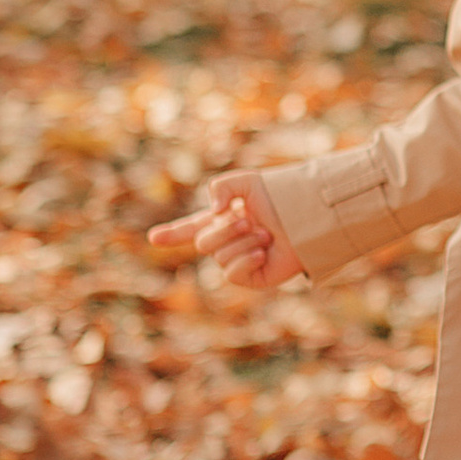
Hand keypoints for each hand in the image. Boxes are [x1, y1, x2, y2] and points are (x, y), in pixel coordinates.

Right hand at [147, 172, 302, 291]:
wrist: (307, 218)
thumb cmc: (281, 199)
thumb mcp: (247, 182)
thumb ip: (221, 187)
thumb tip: (212, 213)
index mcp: (224, 220)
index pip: (192, 227)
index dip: (173, 233)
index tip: (153, 238)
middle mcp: (228, 242)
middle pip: (202, 242)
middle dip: (224, 230)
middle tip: (249, 221)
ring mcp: (239, 261)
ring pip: (217, 256)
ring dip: (242, 242)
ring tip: (266, 235)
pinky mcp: (252, 278)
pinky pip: (232, 274)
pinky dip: (246, 260)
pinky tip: (263, 252)